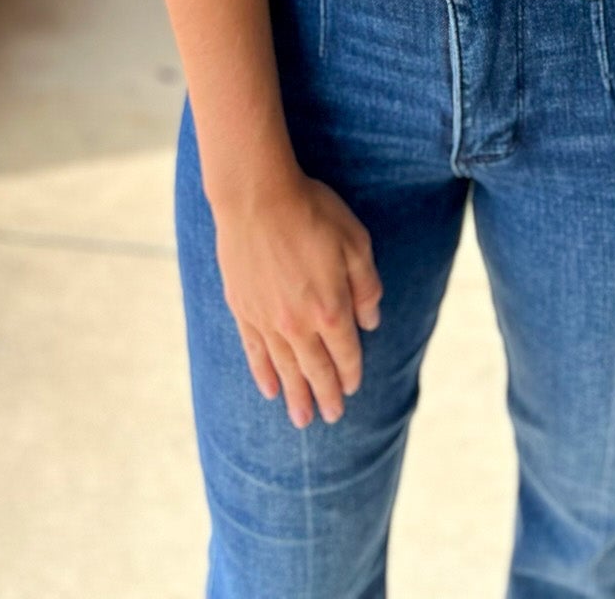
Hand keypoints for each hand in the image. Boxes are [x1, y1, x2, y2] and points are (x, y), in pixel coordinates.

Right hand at [213, 170, 382, 429]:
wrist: (256, 197)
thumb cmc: (312, 211)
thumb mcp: (355, 241)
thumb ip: (366, 286)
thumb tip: (371, 322)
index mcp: (331, 309)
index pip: (345, 353)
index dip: (350, 373)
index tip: (352, 389)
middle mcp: (298, 324)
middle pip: (315, 369)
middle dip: (325, 395)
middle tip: (331, 418)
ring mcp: (267, 320)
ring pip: (285, 368)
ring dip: (295, 395)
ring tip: (301, 419)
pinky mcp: (243, 309)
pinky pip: (255, 352)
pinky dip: (263, 373)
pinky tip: (269, 389)